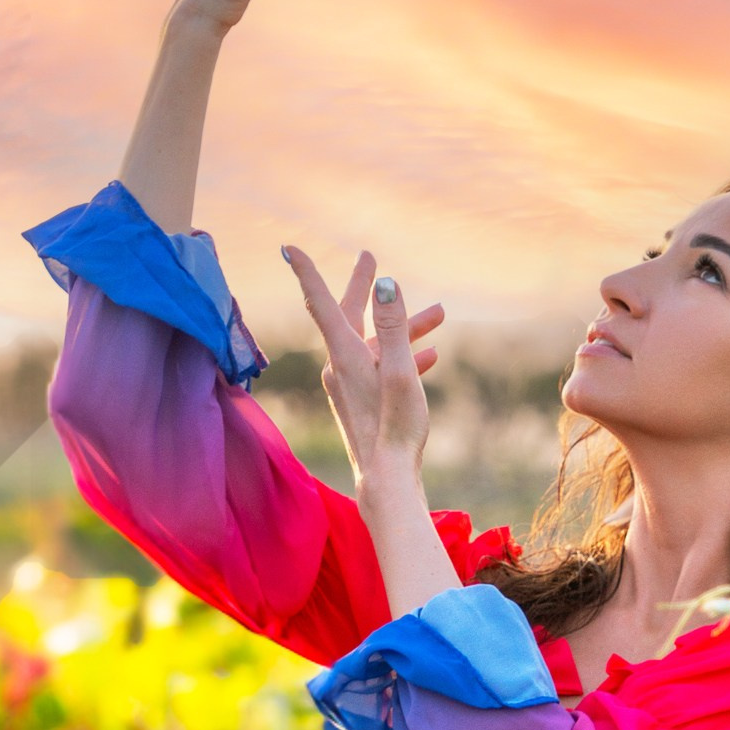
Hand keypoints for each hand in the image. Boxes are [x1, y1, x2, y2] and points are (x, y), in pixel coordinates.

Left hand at [283, 246, 443, 490]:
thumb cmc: (395, 429)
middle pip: (348, 317)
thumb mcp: (401, 372)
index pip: (322, 303)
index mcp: (345, 356)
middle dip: (363, 288)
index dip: (306, 272)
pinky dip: (401, 355)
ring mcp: (349, 387)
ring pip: (373, 344)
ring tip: (439, 315)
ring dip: (402, 328)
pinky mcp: (360, 403)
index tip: (290, 248)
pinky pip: (379, 367)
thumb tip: (387, 284)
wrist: (387, 481)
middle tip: (369, 258)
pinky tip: (430, 356)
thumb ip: (395, 327)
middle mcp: (340, 368)